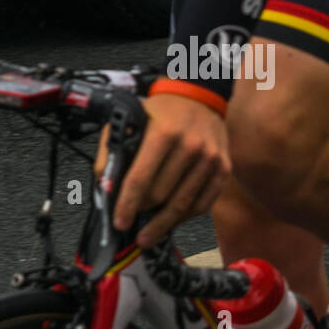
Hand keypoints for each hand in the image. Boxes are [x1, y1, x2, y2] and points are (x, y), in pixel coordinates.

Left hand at [95, 92, 229, 247]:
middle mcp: (191, 146)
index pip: (141, 178)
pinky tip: (171, 219)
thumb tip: (105, 184)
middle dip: (142, 211)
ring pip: (182, 205)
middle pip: (161, 195)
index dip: (127, 204)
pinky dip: (185, 216)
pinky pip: (202, 204)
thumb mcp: (130, 119)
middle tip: (132, 220)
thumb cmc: (161, 110)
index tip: (120, 222)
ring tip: (149, 232)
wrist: (198, 95)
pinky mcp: (223, 169)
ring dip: (162, 223)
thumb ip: (113, 149)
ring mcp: (210, 159)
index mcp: (164, 132)